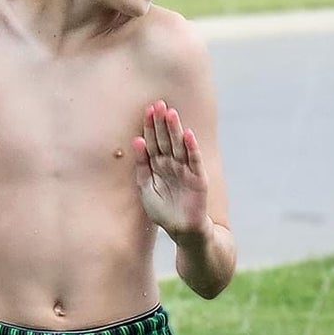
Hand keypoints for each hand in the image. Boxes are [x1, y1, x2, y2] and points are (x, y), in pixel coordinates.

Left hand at [134, 100, 209, 237]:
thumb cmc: (164, 211)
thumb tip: (135, 140)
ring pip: (179, 145)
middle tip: (158, 103)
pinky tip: (188, 134)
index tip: (147, 110)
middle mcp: (172, 164)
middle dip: (162, 122)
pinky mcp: (198, 178)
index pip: (153, 141)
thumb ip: (141, 165)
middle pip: (165, 139)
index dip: (150, 126)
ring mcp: (186, 169)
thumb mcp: (145, 187)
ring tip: (171, 113)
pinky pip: (194, 160)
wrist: (183, 230)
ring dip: (175, 129)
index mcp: (158, 165)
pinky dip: (191, 148)